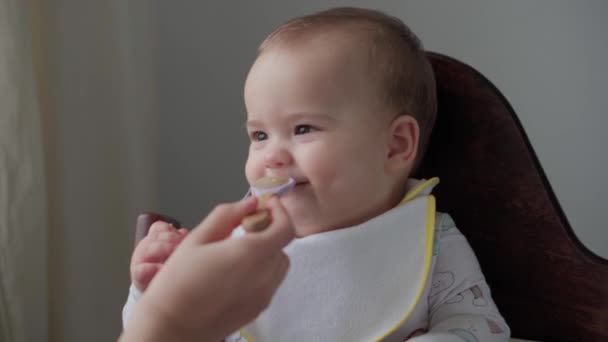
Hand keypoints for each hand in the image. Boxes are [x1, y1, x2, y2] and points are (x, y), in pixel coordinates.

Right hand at [120, 196, 293, 341]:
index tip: (268, 205)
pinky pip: (270, 283)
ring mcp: (264, 295)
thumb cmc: (177, 283)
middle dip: (270, 232)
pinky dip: (261, 271)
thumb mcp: (198, 238)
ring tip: (238, 251)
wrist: (171, 327)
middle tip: (246, 227)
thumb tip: (250, 203)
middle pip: (282, 246)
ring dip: (267, 252)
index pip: (286, 228)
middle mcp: (264, 275)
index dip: (281, 212)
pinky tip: (235, 272)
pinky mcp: (258, 309)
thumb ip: (227, 215)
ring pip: (278, 266)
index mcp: (252, 253)